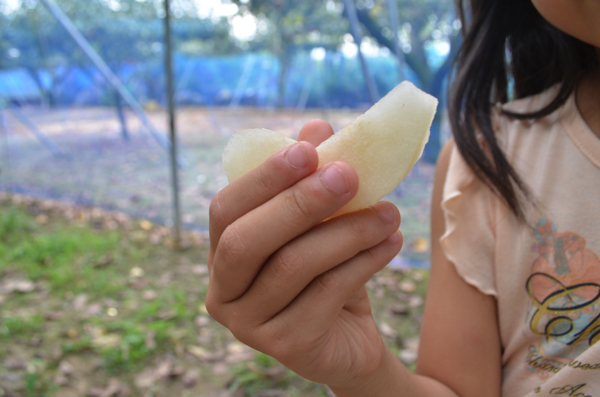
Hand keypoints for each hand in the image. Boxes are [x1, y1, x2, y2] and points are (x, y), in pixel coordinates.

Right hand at [206, 120, 402, 389]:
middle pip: (248, 241)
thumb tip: (318, 126)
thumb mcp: (320, 223)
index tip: (309, 150)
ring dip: (347, 232)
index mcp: (221, 253)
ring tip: (389, 212)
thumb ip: (312, 178)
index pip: (225, 210)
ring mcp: (249, 325)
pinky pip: (326, 293)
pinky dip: (363, 261)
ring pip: (293, 266)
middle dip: (300, 203)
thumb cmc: (326, 272)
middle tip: (350, 176)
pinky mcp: (285, 347)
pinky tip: (392, 242)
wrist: (349, 339)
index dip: (263, 178)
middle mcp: (223, 292)